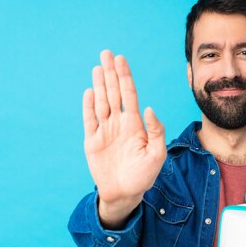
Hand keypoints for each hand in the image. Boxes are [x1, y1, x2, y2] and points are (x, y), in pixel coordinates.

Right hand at [83, 50, 166, 223]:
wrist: (125, 194)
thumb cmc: (144, 175)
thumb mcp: (157, 154)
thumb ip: (156, 131)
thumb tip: (150, 108)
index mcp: (135, 124)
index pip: (129, 95)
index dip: (125, 77)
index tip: (121, 60)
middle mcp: (119, 123)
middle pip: (114, 93)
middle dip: (111, 73)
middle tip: (106, 53)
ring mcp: (105, 131)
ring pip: (101, 102)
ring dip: (100, 84)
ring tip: (98, 67)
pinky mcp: (92, 141)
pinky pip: (89, 120)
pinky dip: (88, 106)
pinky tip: (90, 91)